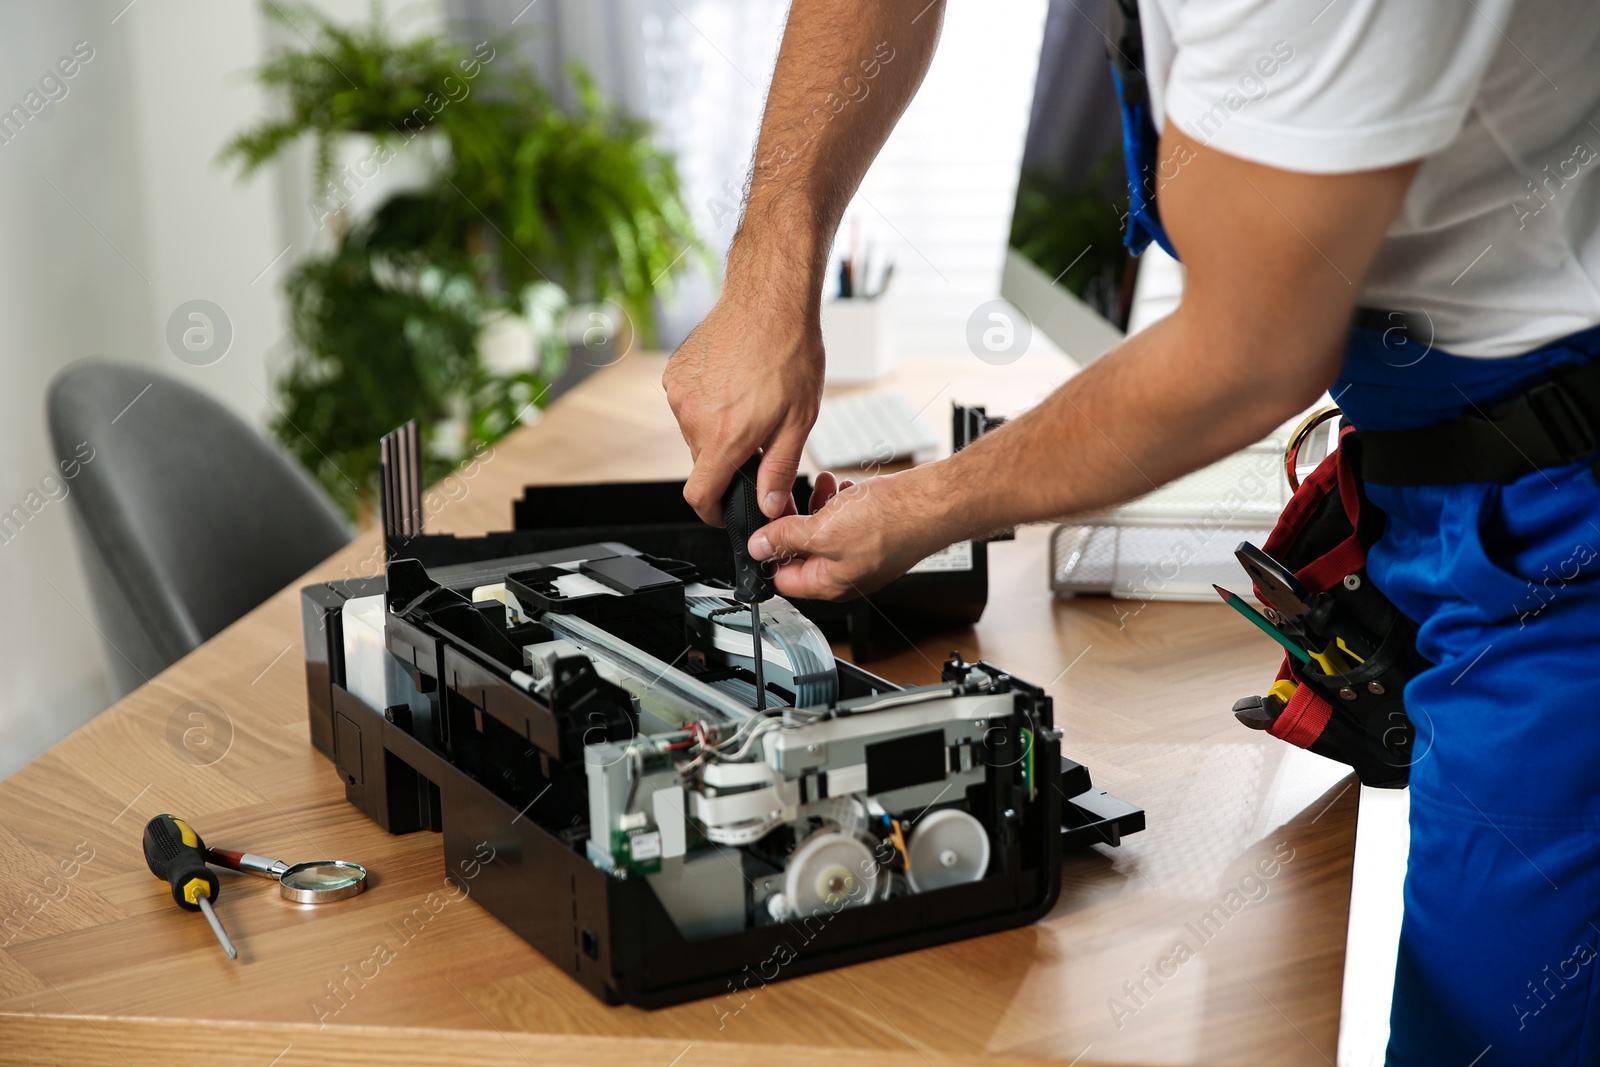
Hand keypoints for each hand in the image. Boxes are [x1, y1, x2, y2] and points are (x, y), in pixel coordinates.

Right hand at [663, 290, 823, 525]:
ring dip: (716, 428)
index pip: (700, 495)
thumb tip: (768, 505)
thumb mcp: (799, 420)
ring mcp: (679, 394)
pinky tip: (731, 381)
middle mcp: (694, 418)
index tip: (723, 511)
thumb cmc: (790, 353)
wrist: (769, 300)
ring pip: (695, 432)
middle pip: (703, 462)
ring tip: (747, 398)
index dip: (712, 512)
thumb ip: (779, 468)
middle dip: (727, 460)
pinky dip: (706, 403)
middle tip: (757, 434)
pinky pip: (687, 404)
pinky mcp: (673, 374)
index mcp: (725, 437)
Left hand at [748, 468, 947, 599]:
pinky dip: (840, 504)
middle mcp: (846, 576)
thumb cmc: (890, 523)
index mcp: (829, 584)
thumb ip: (785, 538)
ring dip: (817, 508)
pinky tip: (844, 489)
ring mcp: (863, 557)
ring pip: (825, 534)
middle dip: (793, 522)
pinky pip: (848, 524)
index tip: (763, 527)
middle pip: (802, 553)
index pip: (782, 579)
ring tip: (821, 485)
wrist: (933, 505)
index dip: (768, 552)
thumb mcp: (822, 530)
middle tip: (789, 499)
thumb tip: (759, 546)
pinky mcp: (877, 538)